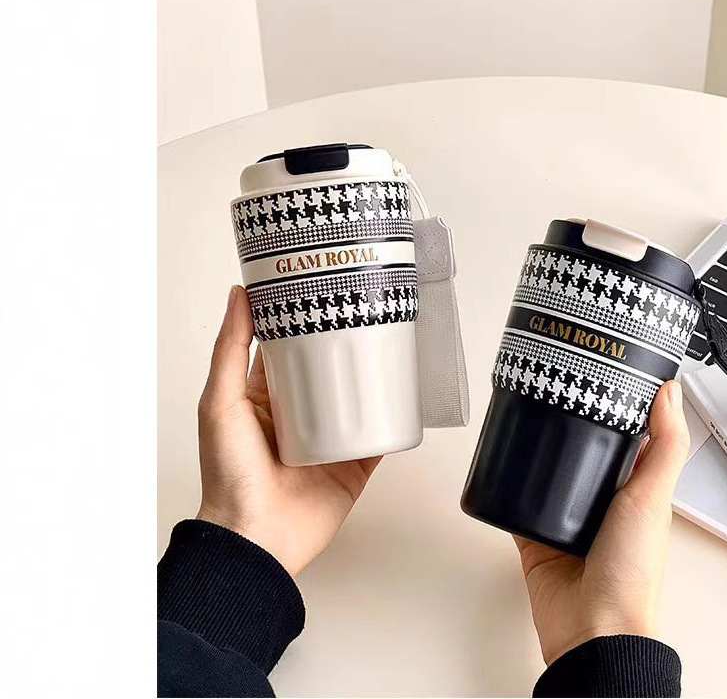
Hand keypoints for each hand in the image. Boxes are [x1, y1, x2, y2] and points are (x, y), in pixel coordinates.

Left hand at [196, 285, 380, 575]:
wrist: (256, 540)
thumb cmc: (228, 478)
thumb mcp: (220, 403)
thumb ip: (229, 349)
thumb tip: (238, 296)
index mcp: (263, 399)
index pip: (284, 349)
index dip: (299, 320)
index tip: (318, 290)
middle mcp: (298, 416)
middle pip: (325, 369)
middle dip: (342, 343)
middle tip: (363, 311)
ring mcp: (328, 439)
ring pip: (356, 397)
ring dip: (370, 375)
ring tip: (389, 344)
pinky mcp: (353, 463)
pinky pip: (379, 434)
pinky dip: (392, 416)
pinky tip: (402, 394)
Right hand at [514, 379, 689, 664]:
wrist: (591, 629)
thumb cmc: (631, 577)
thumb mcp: (652, 498)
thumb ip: (665, 446)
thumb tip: (672, 394)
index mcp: (637, 492)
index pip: (633, 438)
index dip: (626, 407)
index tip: (614, 372)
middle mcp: (603, 502)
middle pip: (588, 450)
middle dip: (577, 423)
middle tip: (562, 386)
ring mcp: (568, 518)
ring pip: (551, 470)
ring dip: (543, 449)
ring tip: (532, 416)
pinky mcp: (536, 533)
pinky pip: (518, 500)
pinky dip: (511, 482)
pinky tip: (505, 459)